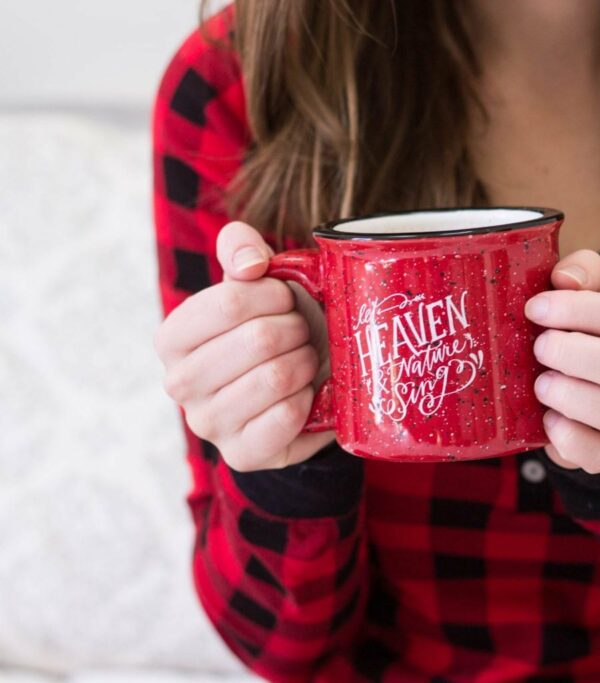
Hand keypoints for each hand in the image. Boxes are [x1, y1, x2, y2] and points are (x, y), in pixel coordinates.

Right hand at [154, 222, 335, 470]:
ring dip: (306, 362)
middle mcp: (179, 383)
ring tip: (305, 360)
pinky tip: (305, 394)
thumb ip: (241, 250)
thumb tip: (250, 263)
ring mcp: (208, 423)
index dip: (275, 295)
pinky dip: (309, 399)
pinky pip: (287, 417)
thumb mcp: (256, 282)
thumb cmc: (275, 326)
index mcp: (172, 337)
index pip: (231, 302)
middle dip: (297, 329)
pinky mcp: (243, 454)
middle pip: (259, 339)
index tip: (288, 298)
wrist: (301, 385)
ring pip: (276, 378)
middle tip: (301, 333)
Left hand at [524, 249, 599, 473]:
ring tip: (540, 384)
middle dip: (572, 354)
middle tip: (537, 347)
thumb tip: (565, 278)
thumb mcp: (579, 287)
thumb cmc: (572, 322)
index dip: (577, 310)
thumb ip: (580, 270)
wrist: (562, 373)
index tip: (535, 308)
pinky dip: (569, 439)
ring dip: (572, 396)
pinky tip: (546, 418)